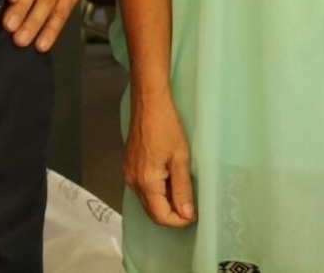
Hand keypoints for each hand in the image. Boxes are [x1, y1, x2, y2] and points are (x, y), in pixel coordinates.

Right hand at [123, 89, 196, 227]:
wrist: (148, 102)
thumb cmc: (165, 124)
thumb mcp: (180, 157)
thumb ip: (182, 188)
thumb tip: (186, 213)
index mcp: (146, 182)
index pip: (160, 216)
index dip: (179, 220)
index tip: (194, 215)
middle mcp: (133, 181)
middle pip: (152, 211)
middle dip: (172, 213)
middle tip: (191, 206)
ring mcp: (129, 174)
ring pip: (147, 200)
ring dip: (165, 202)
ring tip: (183, 190)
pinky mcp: (129, 166)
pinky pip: (143, 188)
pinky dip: (157, 190)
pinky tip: (170, 178)